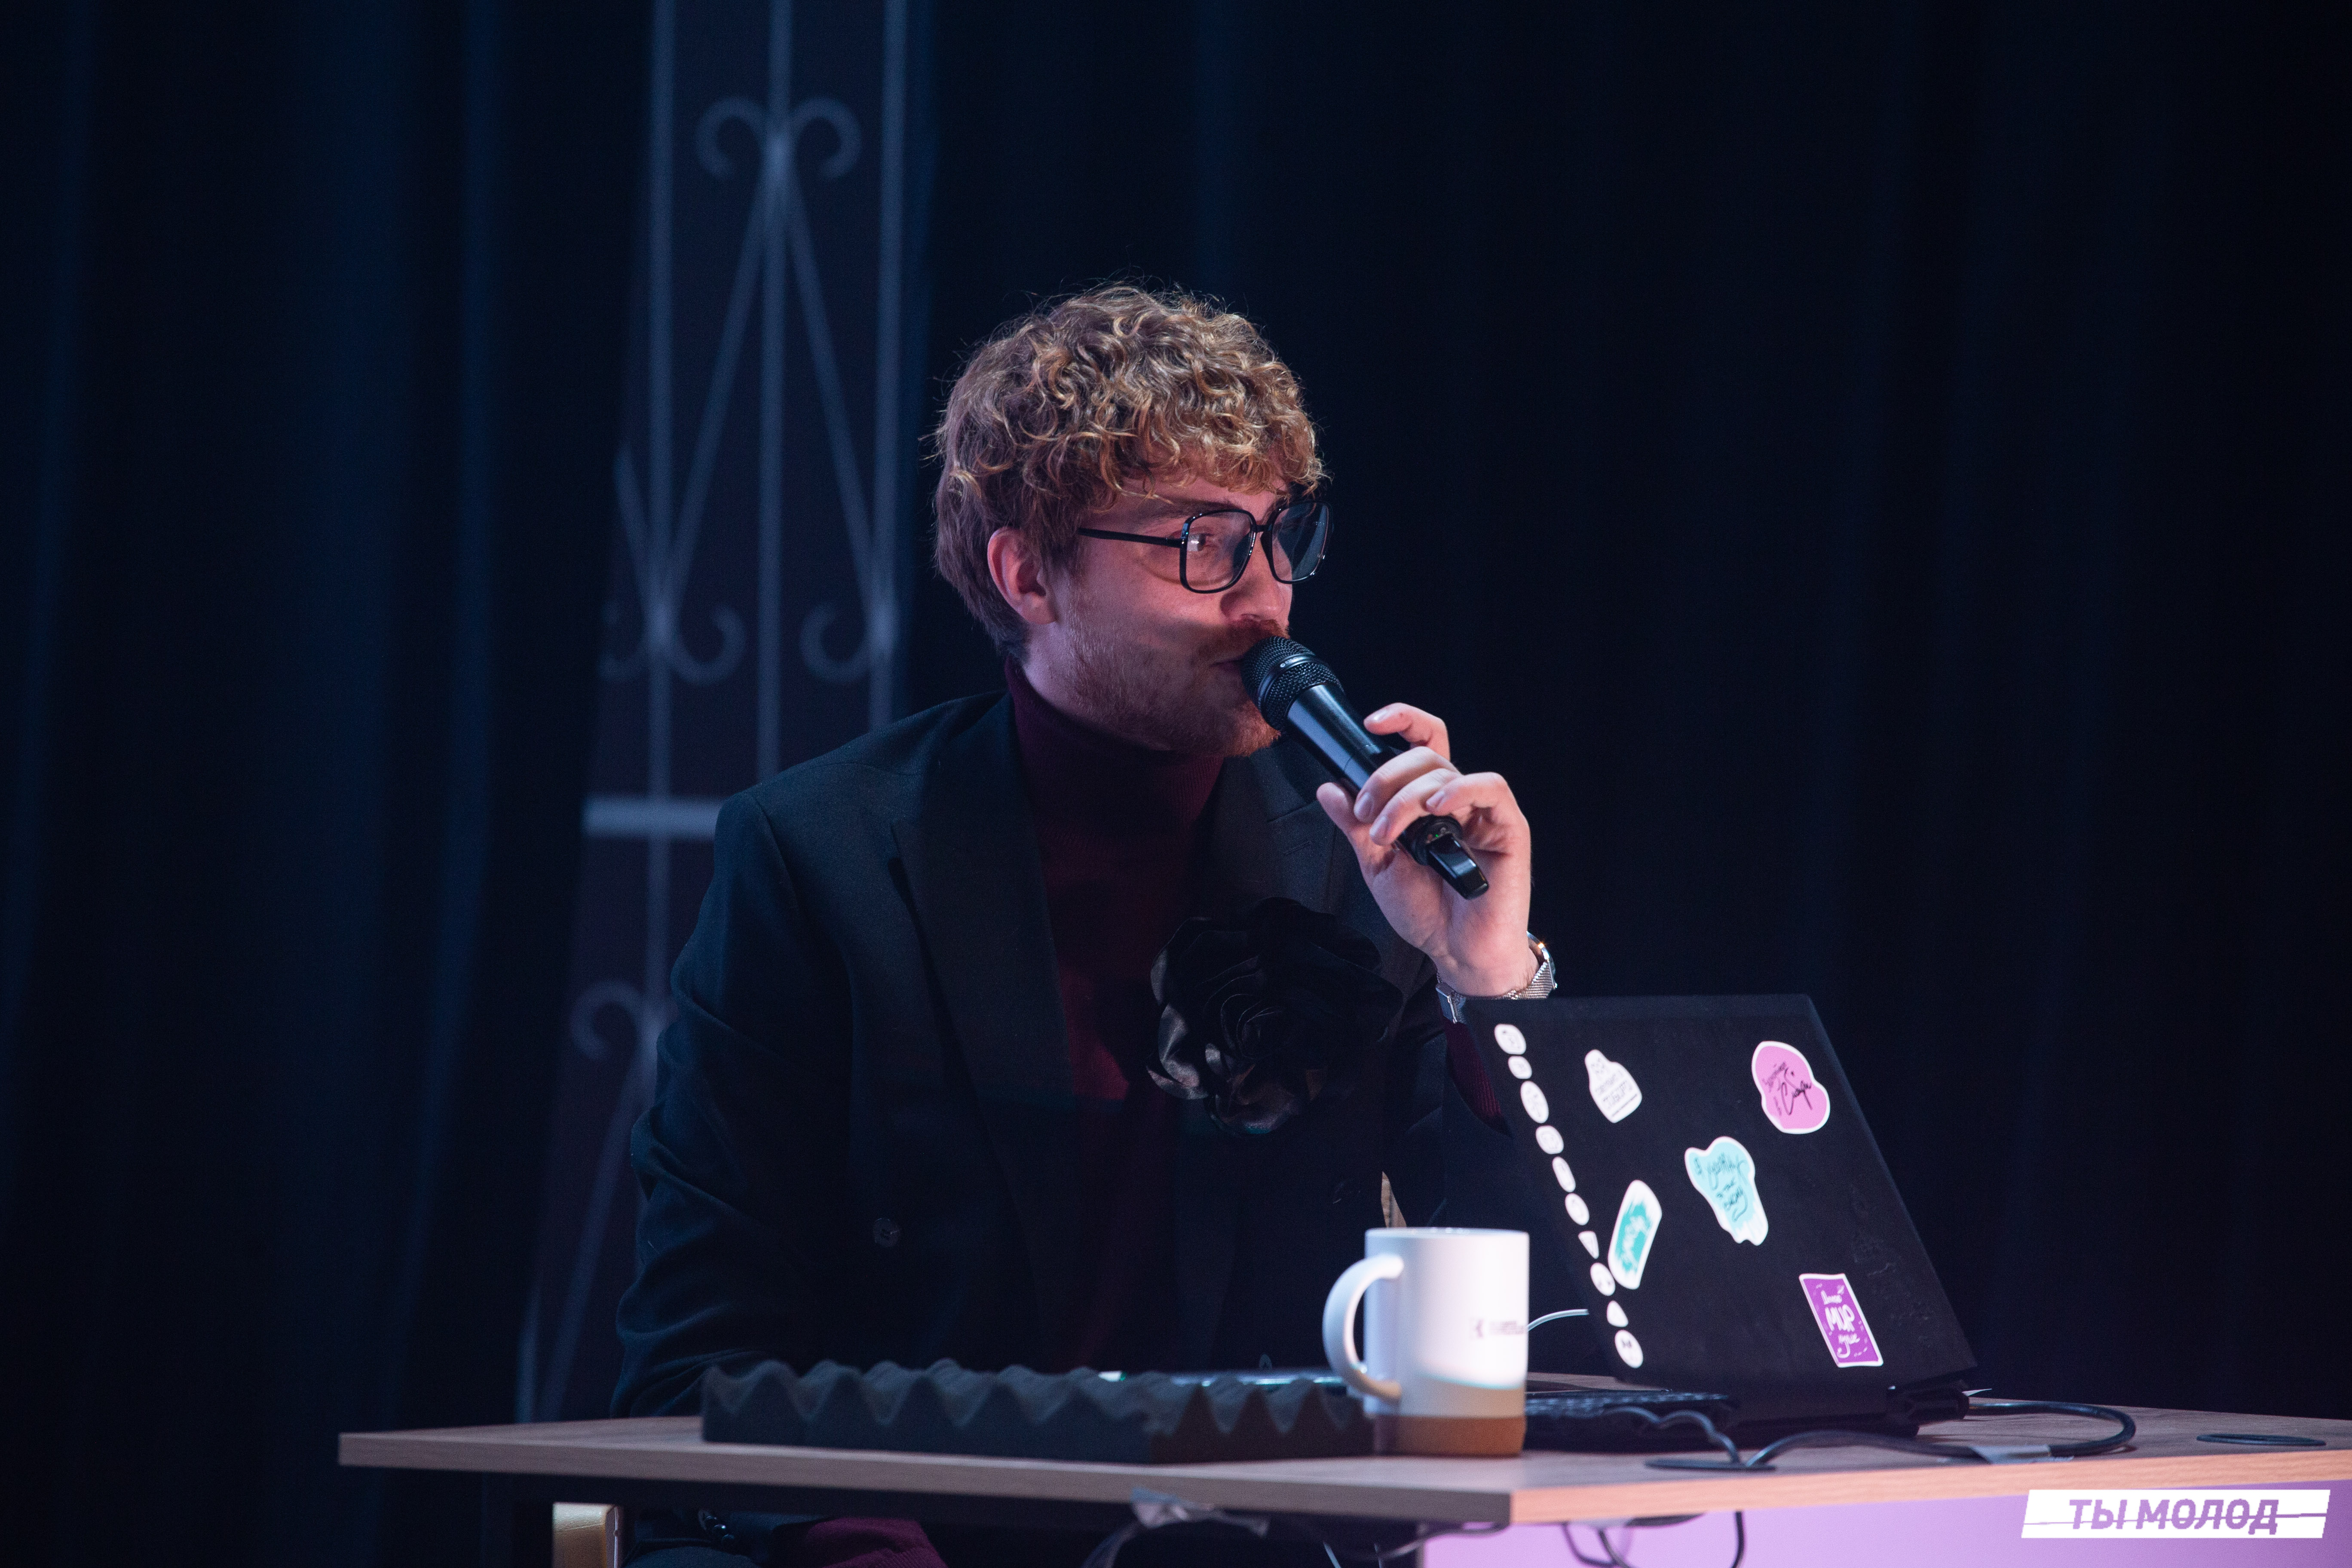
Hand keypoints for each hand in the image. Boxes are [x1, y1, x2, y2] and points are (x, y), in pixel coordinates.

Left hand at [1312, 703, 1534, 997]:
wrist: (1455, 952)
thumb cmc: (1425, 913)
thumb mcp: (1377, 865)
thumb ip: (1356, 826)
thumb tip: (1329, 788)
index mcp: (1429, 803)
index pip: (1421, 745)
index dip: (1402, 721)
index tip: (1371, 722)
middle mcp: (1457, 801)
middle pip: (1426, 756)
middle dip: (1385, 779)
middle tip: (1366, 814)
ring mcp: (1483, 812)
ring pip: (1447, 771)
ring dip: (1407, 795)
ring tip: (1389, 832)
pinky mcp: (1508, 828)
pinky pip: (1490, 788)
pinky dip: (1459, 789)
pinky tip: (1436, 807)